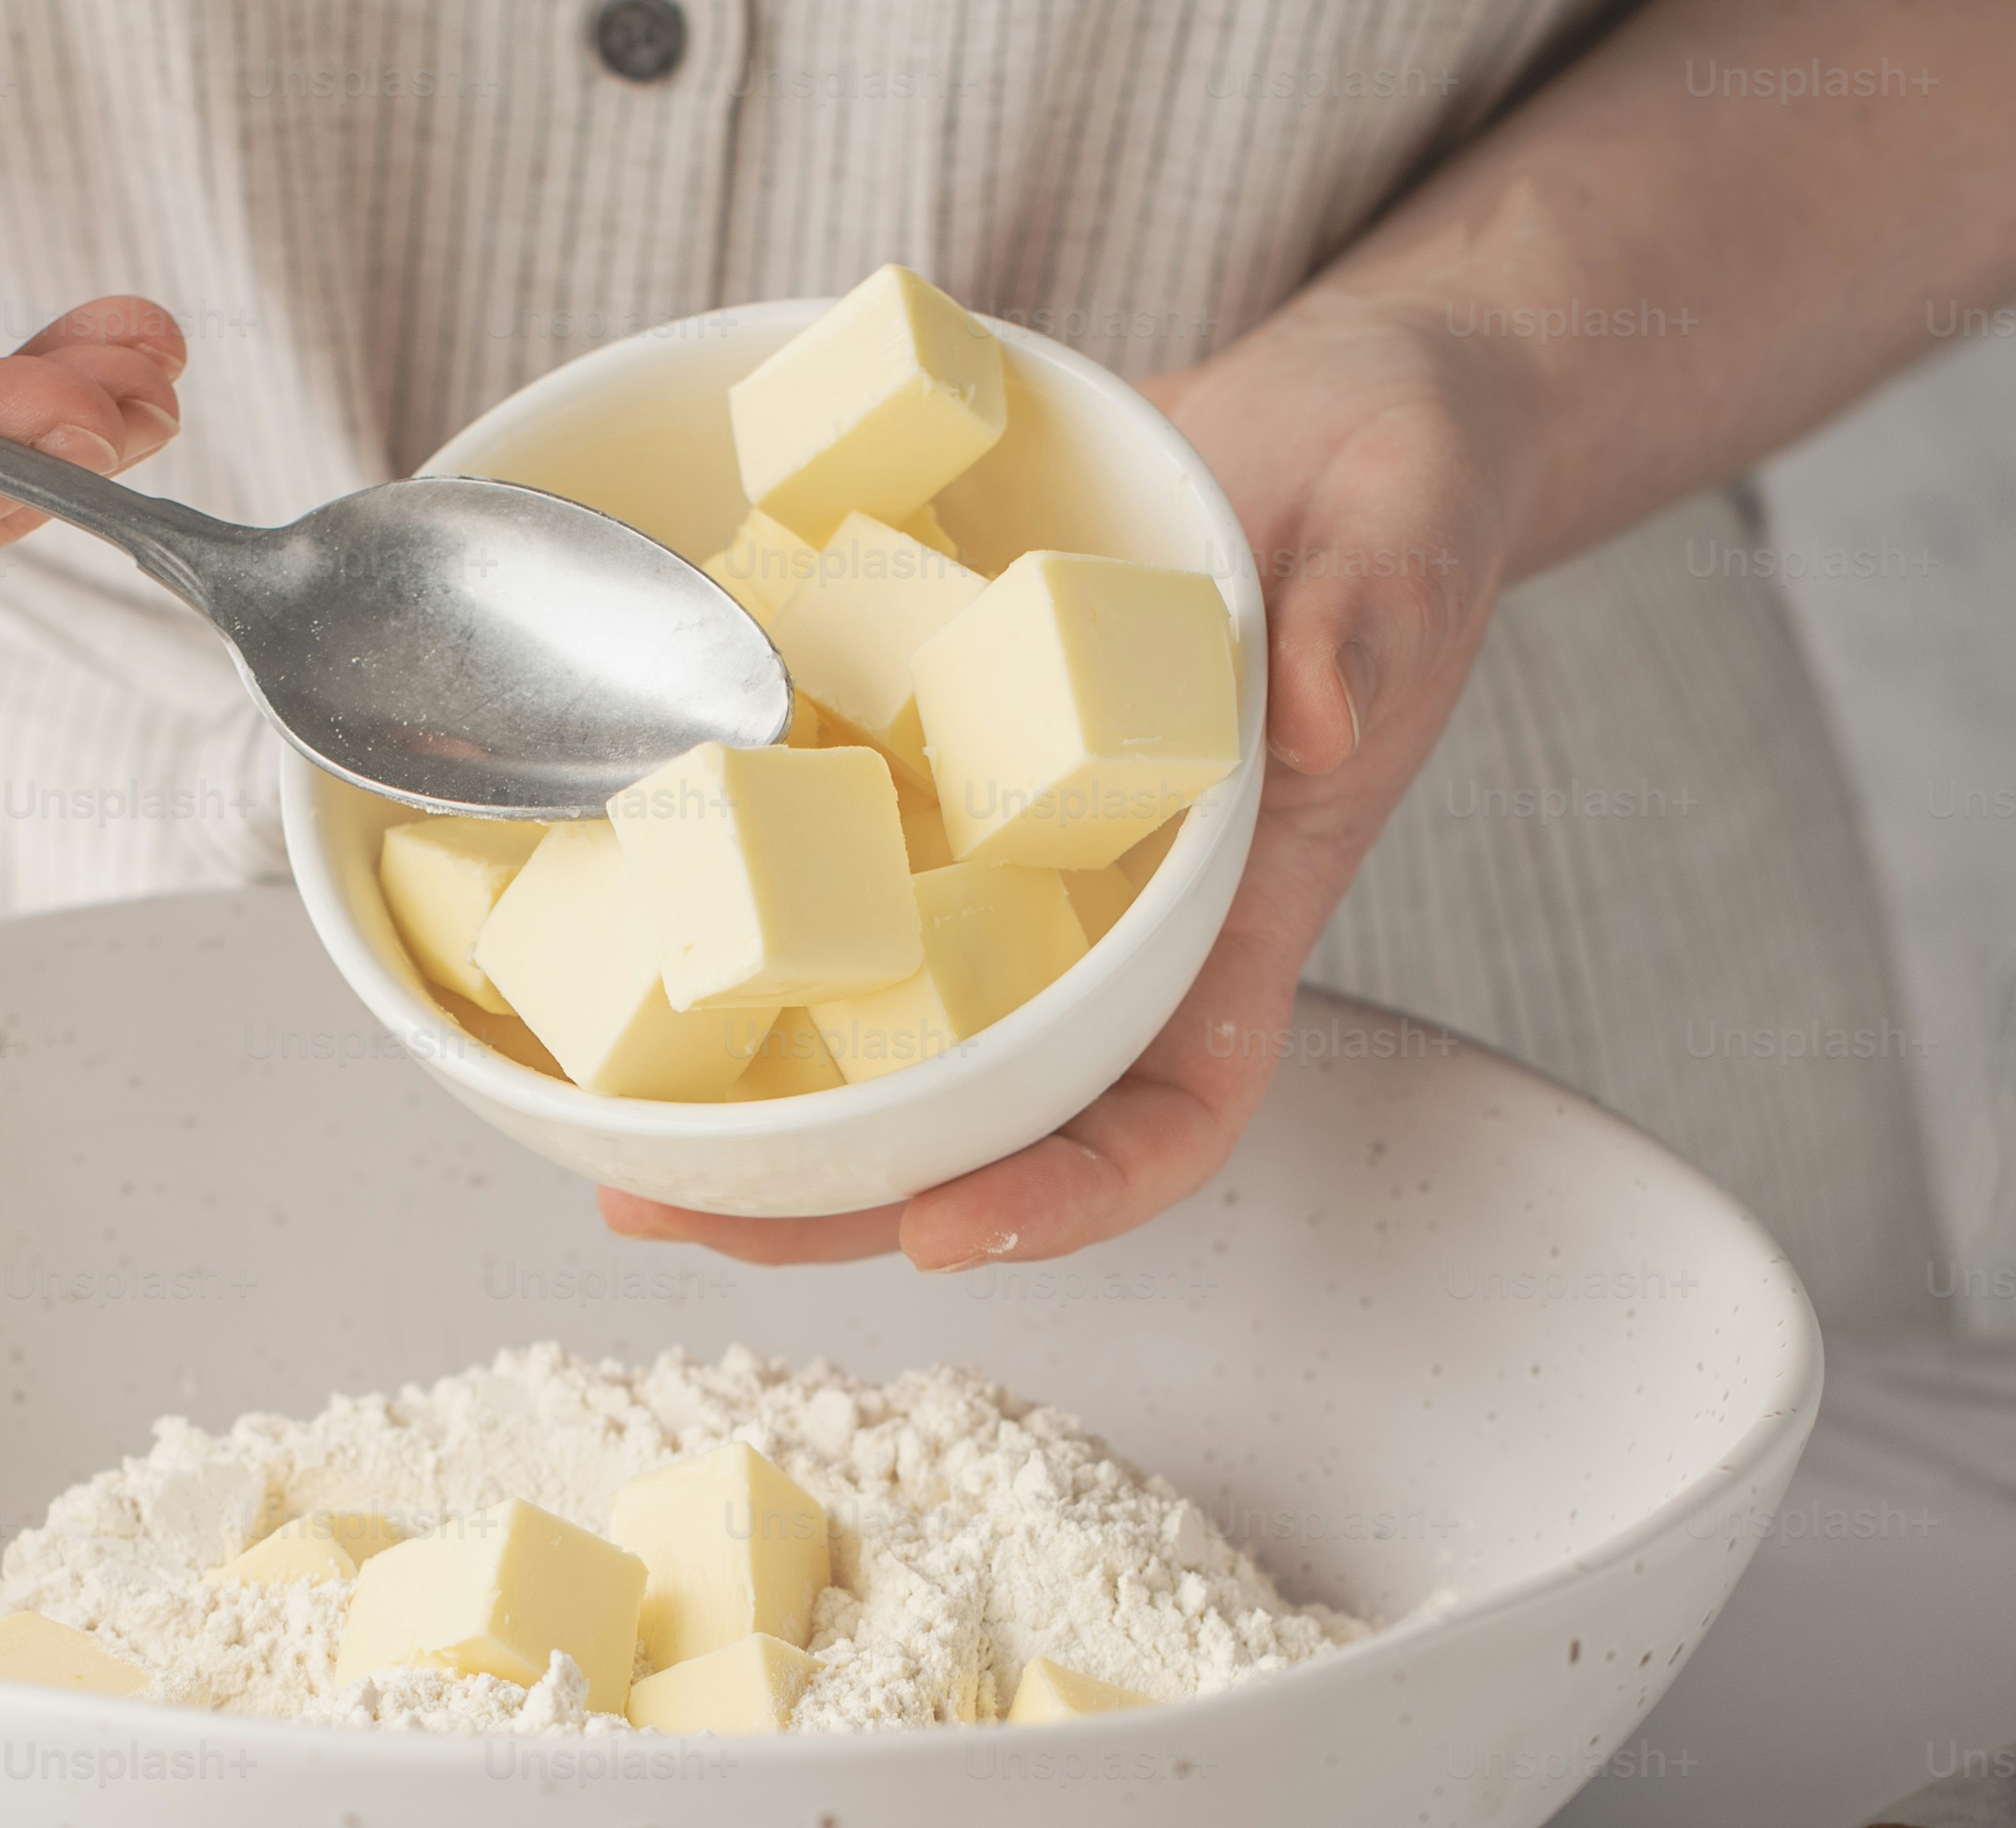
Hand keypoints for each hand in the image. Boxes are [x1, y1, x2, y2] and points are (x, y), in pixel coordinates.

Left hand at [603, 297, 1541, 1270]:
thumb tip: (1317, 712)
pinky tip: (613, 931)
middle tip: (677, 1214)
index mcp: (1231, 909)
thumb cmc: (1396, 482)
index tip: (941, 1231)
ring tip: (608, 1151)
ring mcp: (1012, 855)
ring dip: (753, 1108)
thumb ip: (1372, 623)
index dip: (1066, 1198)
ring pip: (885, 1032)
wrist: (1317, 408)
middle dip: (834, 1198)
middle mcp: (1106, 917)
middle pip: (978, 1123)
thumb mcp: (1407, 530)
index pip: (1171, 1116)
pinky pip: (834, 871)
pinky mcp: (935, 766)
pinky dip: (734, 915)